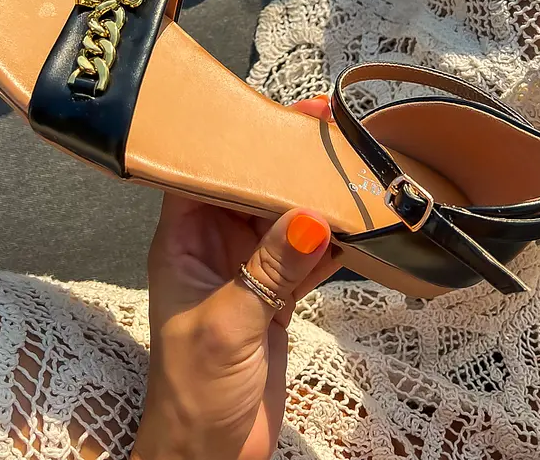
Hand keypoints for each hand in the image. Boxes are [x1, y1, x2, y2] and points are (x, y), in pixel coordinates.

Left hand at [133, 96, 339, 459]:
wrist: (210, 457)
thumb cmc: (193, 395)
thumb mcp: (227, 326)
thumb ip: (268, 271)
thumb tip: (310, 217)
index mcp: (182, 241)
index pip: (201, 172)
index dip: (234, 138)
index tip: (273, 113)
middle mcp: (213, 246)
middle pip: (249, 188)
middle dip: (283, 160)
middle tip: (325, 130)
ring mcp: (246, 271)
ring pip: (282, 219)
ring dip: (312, 198)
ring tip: (348, 166)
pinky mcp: (274, 297)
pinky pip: (305, 257)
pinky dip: (330, 242)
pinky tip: (356, 222)